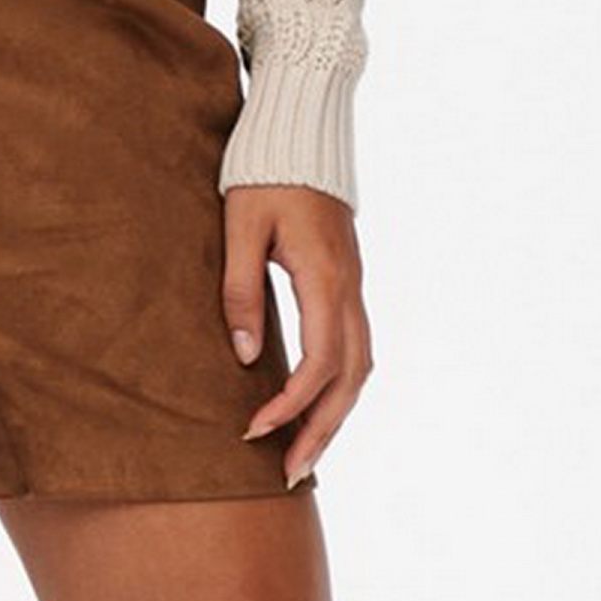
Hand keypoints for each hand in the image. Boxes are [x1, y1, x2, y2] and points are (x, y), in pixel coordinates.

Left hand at [222, 183, 371, 487]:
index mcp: (325, 277)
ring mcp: (354, 283)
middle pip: (350, 378)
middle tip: (290, 474)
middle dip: (322, 430)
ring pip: (360, 365)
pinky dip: (341, 383)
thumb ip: (241, 290)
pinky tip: (317, 400)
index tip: (254, 431)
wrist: (301, 127)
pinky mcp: (348, 278)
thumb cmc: (264, 171)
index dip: (289, 406)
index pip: (318, 364)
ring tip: (305, 451)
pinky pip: (356, 345)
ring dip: (336, 413)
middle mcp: (349, 287)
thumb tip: (246, 356)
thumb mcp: (241, 226)